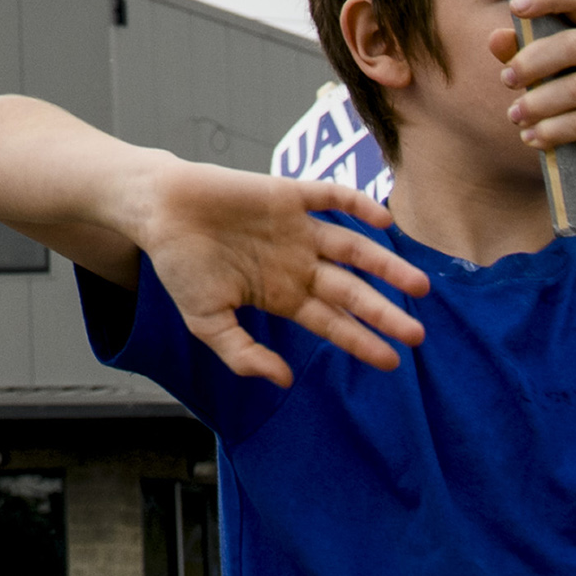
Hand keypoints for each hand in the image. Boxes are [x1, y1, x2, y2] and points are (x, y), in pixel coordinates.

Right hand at [127, 154, 430, 384]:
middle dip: (384, 312)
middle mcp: (297, 262)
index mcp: (281, 294)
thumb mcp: (206, 323)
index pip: (332, 322)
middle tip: (418, 334)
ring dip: (386, 265)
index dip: (361, 341)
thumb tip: (285, 380)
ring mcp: (296, 229)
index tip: (393, 362)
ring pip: (353, 248)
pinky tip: (382, 221)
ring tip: (418, 285)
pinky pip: (331, 197)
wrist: (157, 211)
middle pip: (351, 291)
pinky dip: (358, 206)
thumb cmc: (179, 266)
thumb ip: (244, 354)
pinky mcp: (287, 194)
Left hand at [500, 0, 575, 191]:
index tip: (514, 7)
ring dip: (538, 104)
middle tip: (505, 79)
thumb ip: (524, 49)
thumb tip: (496, 38)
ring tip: (514, 116)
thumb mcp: (552, 68)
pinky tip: (532, 138)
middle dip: (531, 62)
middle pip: (573, 45)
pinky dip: (555, 130)